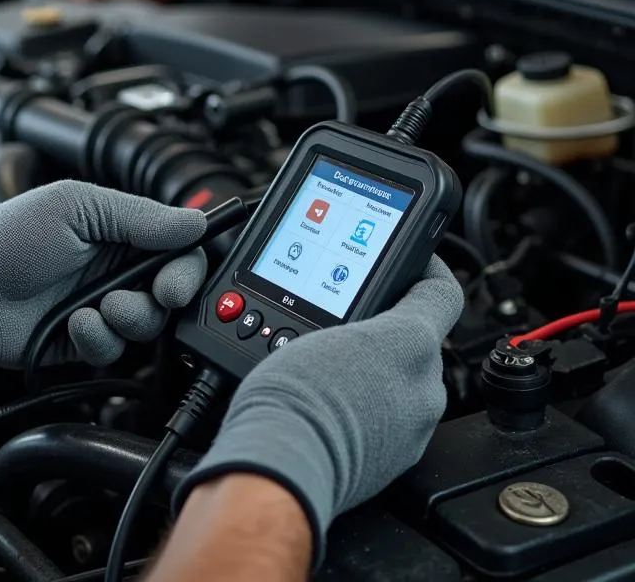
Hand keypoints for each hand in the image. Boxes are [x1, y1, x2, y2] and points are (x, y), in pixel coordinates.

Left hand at [0, 181, 207, 368]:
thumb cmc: (9, 237)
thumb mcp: (77, 208)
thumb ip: (139, 217)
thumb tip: (195, 222)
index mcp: (121, 231)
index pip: (180, 248)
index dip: (188, 267)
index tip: (176, 279)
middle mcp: (118, 268)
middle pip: (174, 291)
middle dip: (164, 297)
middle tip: (151, 294)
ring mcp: (103, 305)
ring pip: (149, 324)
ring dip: (129, 317)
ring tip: (98, 307)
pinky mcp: (86, 339)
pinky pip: (115, 349)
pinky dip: (99, 338)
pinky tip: (75, 323)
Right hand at [174, 256, 462, 566]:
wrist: (284, 464)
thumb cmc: (294, 398)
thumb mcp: (313, 329)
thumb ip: (354, 320)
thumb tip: (360, 316)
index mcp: (410, 341)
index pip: (442, 291)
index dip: (428, 269)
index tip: (416, 262)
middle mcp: (425, 383)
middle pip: (421, 339)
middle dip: (390, 328)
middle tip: (352, 323)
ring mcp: (417, 424)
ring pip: (408, 379)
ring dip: (381, 369)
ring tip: (337, 366)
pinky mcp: (403, 457)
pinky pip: (397, 416)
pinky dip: (376, 404)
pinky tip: (340, 401)